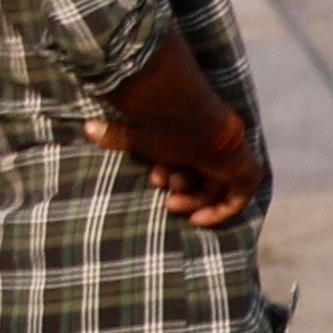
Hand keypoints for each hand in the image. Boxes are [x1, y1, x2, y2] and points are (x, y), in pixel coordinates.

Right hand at [83, 101, 258, 228]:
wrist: (187, 112)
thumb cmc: (160, 122)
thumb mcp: (140, 136)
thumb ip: (117, 136)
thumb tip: (89, 129)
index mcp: (196, 132)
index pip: (189, 158)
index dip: (173, 173)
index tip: (156, 180)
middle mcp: (218, 144)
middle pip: (205, 175)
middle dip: (184, 191)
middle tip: (166, 199)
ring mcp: (233, 156)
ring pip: (217, 186)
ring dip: (194, 199)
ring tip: (172, 201)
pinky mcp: (244, 170)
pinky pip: (239, 197)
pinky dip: (221, 211)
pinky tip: (197, 220)